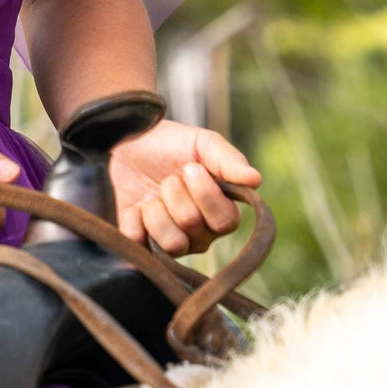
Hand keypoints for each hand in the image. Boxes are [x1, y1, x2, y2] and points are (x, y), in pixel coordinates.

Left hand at [109, 119, 260, 256]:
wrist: (130, 142)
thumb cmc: (172, 145)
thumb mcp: (202, 143)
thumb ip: (229, 160)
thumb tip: (256, 179)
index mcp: (221, 212)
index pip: (225, 221)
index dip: (205, 194)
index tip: (190, 167)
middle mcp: (200, 234)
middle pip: (193, 226)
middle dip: (176, 194)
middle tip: (169, 178)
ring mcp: (171, 243)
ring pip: (171, 243)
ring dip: (155, 209)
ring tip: (151, 195)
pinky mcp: (141, 245)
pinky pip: (139, 243)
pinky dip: (132, 218)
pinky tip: (135, 205)